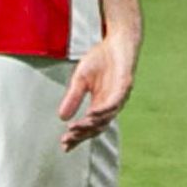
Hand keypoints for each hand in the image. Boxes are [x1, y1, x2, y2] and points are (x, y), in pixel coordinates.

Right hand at [59, 24, 139, 149]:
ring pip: (106, 117)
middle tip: (67, 140)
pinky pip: (115, 102)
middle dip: (82, 134)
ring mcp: (120, 96)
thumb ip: (73, 98)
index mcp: (101, 104)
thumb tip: (61, 118)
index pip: (89, 125)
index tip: (64, 145)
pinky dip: (104, 110)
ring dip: (90, 124)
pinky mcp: (125, 85)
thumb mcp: (80, 80)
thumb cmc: (101, 59)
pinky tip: (91, 115)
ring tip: (75, 129)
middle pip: (98, 126)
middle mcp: (111, 104)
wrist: (118, 41)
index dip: (78, 136)